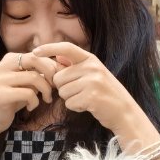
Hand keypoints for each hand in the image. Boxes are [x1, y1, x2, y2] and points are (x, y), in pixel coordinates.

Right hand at [0, 50, 59, 134]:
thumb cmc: (14, 99)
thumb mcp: (28, 83)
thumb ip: (39, 73)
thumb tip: (62, 67)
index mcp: (9, 59)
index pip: (37, 54)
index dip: (52, 66)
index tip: (57, 80)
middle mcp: (3, 66)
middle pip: (35, 59)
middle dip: (50, 73)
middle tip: (55, 87)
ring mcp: (0, 79)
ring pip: (34, 77)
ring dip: (46, 90)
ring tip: (46, 99)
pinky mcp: (1, 94)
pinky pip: (28, 94)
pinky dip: (35, 102)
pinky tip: (31, 107)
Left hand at [32, 42, 159, 148]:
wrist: (124, 111)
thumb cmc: (105, 93)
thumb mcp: (93, 74)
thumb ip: (75, 66)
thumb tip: (56, 58)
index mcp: (91, 59)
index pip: (66, 48)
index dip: (49, 48)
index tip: (35, 51)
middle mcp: (91, 67)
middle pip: (58, 77)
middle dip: (63, 88)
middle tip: (79, 92)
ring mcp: (92, 81)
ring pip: (62, 91)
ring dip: (70, 99)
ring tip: (85, 98)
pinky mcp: (91, 97)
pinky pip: (69, 103)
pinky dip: (75, 107)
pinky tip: (87, 106)